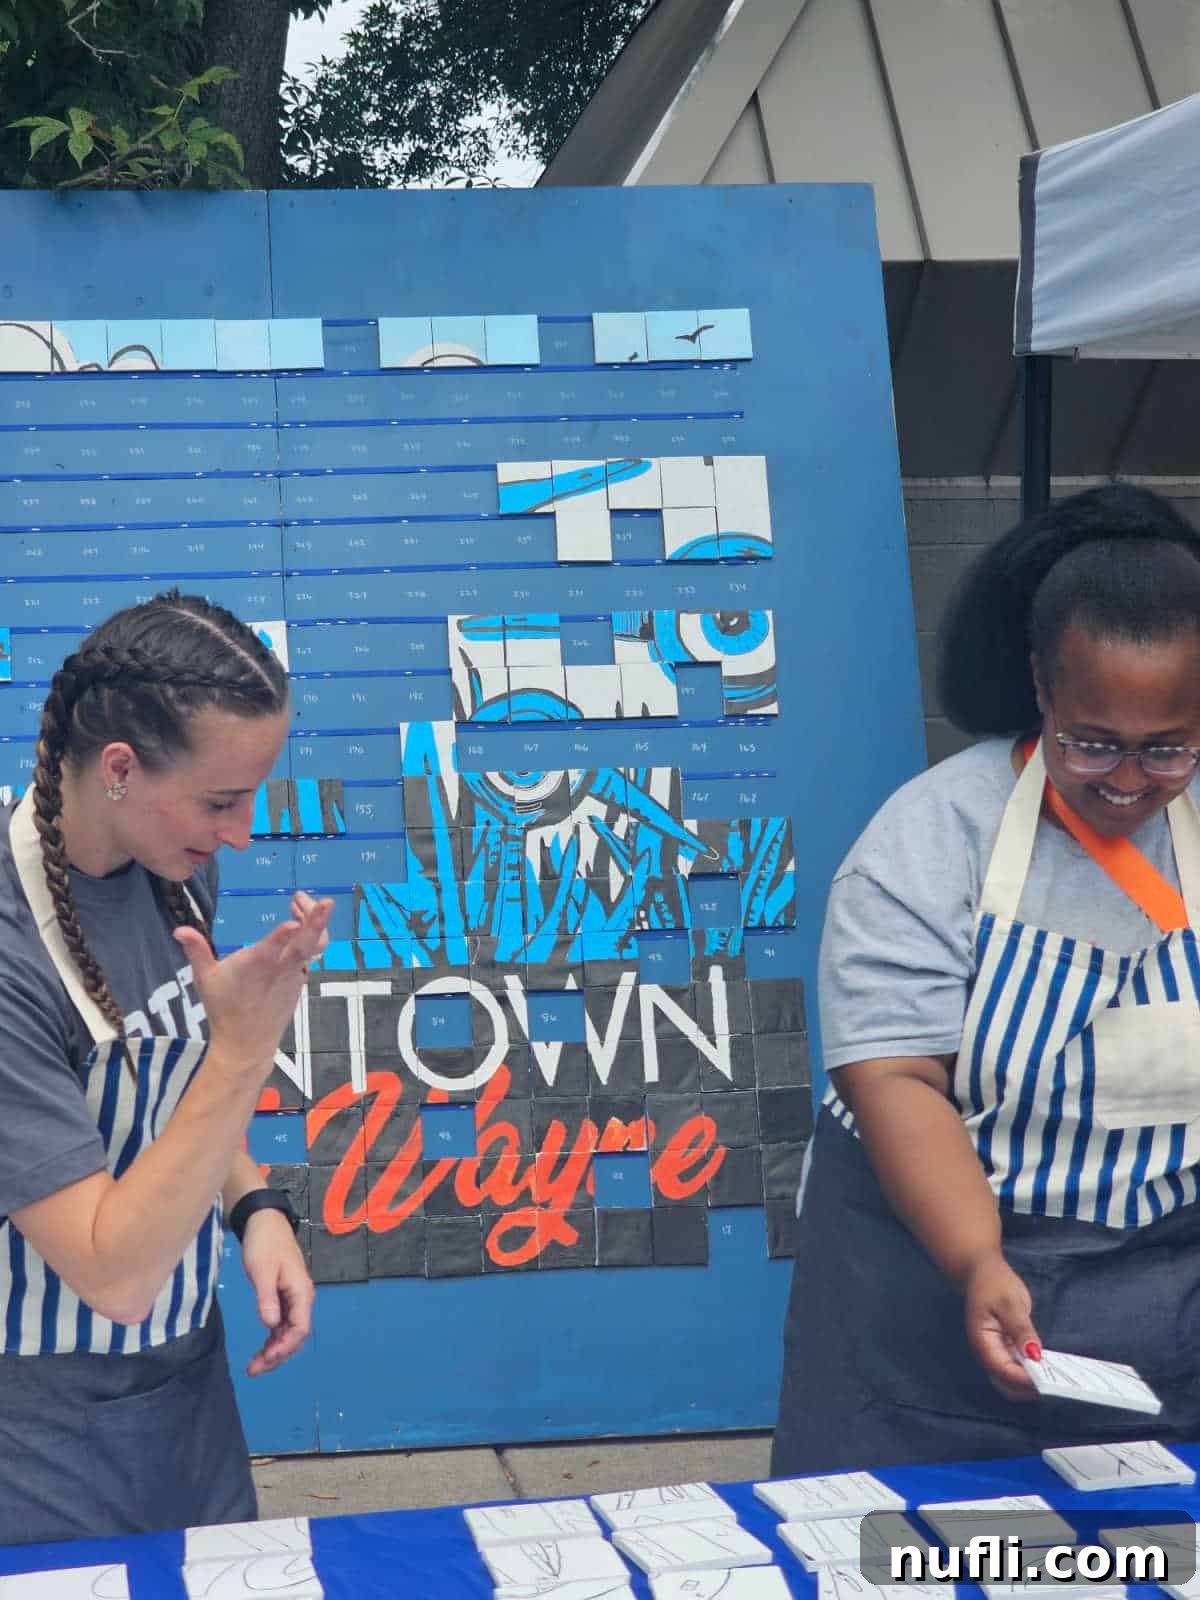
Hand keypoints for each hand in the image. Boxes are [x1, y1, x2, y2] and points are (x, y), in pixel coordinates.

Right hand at [174, 890, 332, 1068]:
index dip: (283, 935)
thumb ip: (196, 950)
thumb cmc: (223, 1007)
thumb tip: (178, 930)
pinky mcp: (300, 979)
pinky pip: (311, 955)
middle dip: (317, 921)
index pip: (272, 948)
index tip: (292, 922)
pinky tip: (299, 924)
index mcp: (256, 965)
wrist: (246, 1042)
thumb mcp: (205, 978)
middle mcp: (280, 968)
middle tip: (325, 902)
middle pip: (307, 943)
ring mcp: (294, 974)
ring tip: (301, 903)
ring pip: (314, 946)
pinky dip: (309, 937)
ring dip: (314, 923)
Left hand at [239, 1207, 314, 1376]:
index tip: (265, 1359)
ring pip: (288, 1332)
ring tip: (254, 1366)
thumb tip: (270, 1325)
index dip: (284, 1347)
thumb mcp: (262, 1270)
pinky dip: (272, 1339)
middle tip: (254, 1369)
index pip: (300, 1328)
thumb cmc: (265, 1244)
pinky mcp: (283, 1297)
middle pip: (296, 1335)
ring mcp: (293, 1298)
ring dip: (274, 1350)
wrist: (264, 1222)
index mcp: (301, 1292)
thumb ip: (267, 1298)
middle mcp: (301, 1298)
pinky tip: (261, 1349)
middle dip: (277, 1355)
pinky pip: (282, 1325)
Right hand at [962, 1252, 1040, 1400]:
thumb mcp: (1009, 1303)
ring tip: (1054, 1379)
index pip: (1003, 1371)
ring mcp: (996, 1353)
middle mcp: (988, 1352)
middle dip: (1028, 1389)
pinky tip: (1048, 1369)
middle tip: (1054, 1384)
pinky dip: (1032, 1373)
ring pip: (1012, 1382)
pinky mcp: (1006, 1350)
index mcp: (983, 1341)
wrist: (982, 1272)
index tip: (1048, 1382)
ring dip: (1031, 1384)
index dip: (1024, 1379)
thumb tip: (1034, 1355)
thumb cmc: (993, 1283)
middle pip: (1006, 1385)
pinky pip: (1018, 1369)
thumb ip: (1021, 1330)